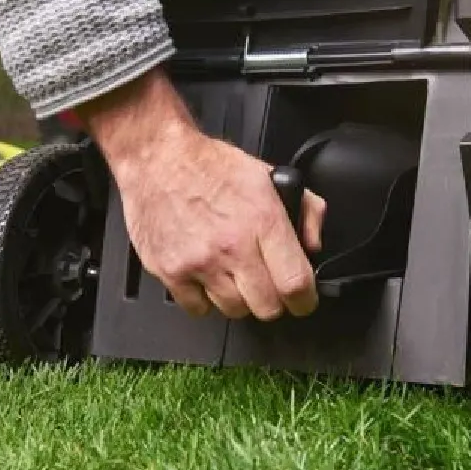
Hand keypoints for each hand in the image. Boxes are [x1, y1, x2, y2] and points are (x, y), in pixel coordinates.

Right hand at [78, 70, 325, 319]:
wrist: (157, 158)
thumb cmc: (210, 166)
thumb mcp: (269, 175)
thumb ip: (304, 211)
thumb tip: (313, 246)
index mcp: (262, 220)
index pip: (296, 283)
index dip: (305, 300)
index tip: (303, 300)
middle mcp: (232, 246)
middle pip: (267, 308)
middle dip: (273, 301)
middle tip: (266, 285)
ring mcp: (200, 262)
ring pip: (234, 311)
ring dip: (239, 299)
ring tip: (232, 273)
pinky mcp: (171, 272)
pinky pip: (198, 309)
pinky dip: (204, 299)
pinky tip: (206, 276)